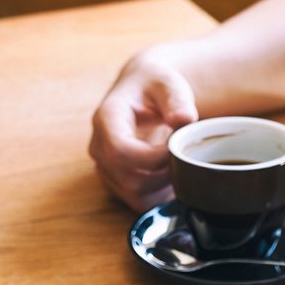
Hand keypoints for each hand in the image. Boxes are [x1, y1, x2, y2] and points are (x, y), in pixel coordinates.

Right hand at [89, 50, 197, 211]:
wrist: (141, 90)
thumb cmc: (154, 86)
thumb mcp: (168, 83)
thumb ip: (177, 99)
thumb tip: (184, 120)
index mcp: (106, 118)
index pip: (120, 151)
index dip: (153, 158)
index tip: (177, 148)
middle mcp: (99, 146)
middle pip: (129, 178)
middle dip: (163, 174)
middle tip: (185, 158)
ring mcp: (104, 167)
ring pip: (133, 194)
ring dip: (163, 187)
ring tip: (180, 166)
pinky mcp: (115, 181)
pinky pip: (137, 201)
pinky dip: (159, 196)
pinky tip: (172, 178)